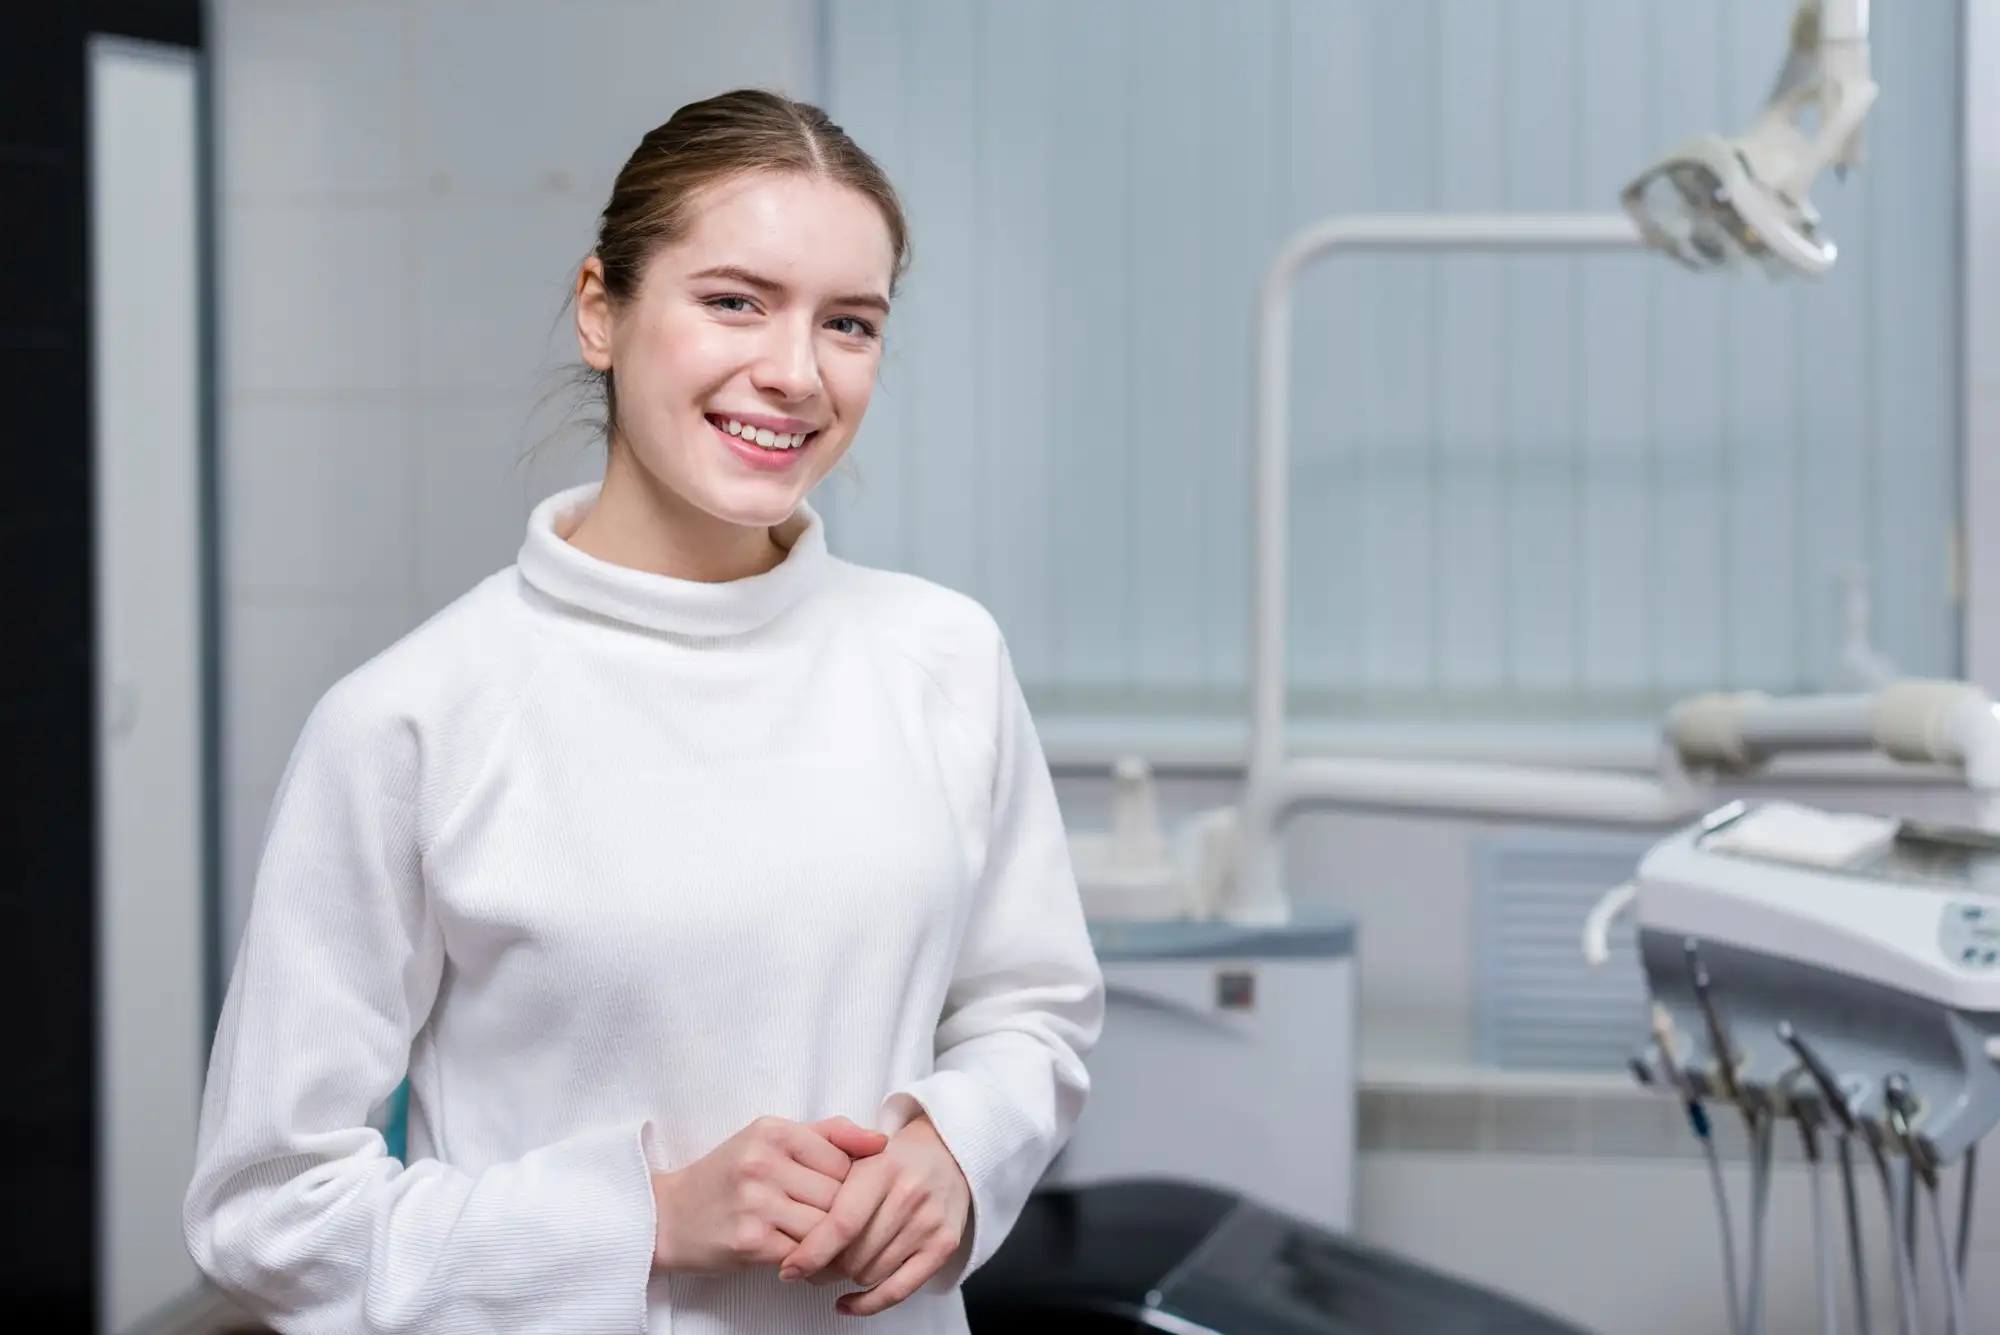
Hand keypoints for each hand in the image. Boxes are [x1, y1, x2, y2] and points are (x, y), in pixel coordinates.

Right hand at [651, 1116, 887, 1273]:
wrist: (668, 1216)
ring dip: (830, 1243)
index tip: (837, 1197)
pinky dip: (810, 1261)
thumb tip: (881, 1142)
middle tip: (835, 1227)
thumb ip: (828, 1135)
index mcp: (774, 1131)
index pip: (844, 1160)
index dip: (850, 1184)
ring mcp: (756, 1202)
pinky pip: (805, 1254)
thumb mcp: (771, 1139)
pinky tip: (801, 1258)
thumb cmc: (728, 1176)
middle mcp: (764, 1162)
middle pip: (838, 1195)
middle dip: (842, 1216)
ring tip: (823, 1245)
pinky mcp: (750, 1241)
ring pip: (825, 1227)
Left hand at [777, 1113, 970, 1315]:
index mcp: (882, 1168)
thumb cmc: (890, 1160)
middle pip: (853, 1255)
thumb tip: (793, 1236)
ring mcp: (929, 1222)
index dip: (811, 1252)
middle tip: (813, 1263)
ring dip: (847, 1277)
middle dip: (825, 1266)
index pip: (842, 1223)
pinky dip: (868, 1303)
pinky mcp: (944, 1245)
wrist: (947, 1154)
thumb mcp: (856, 1154)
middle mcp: (909, 1195)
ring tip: (839, 1263)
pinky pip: (899, 1290)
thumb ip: (824, 1182)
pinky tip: (847, 1302)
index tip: (789, 1270)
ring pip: (870, 1274)